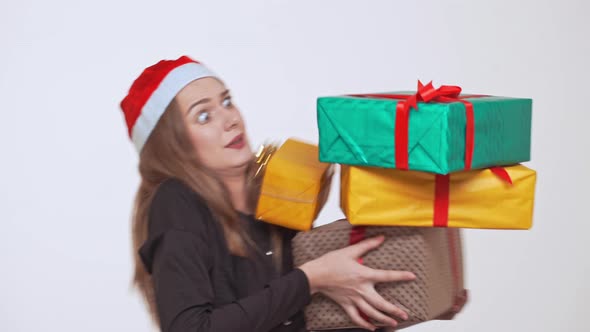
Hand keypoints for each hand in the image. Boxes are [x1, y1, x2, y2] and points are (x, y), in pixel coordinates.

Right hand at [298, 235, 415, 330]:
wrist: (315, 274)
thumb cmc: (331, 262)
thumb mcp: (349, 251)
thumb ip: (367, 245)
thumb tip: (381, 238)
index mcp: (364, 275)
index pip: (386, 276)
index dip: (400, 276)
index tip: (411, 276)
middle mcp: (361, 290)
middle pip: (381, 303)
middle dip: (394, 310)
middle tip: (405, 315)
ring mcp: (353, 299)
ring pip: (371, 313)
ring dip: (383, 320)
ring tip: (393, 323)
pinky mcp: (346, 305)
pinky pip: (356, 318)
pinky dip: (365, 325)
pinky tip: (372, 327)